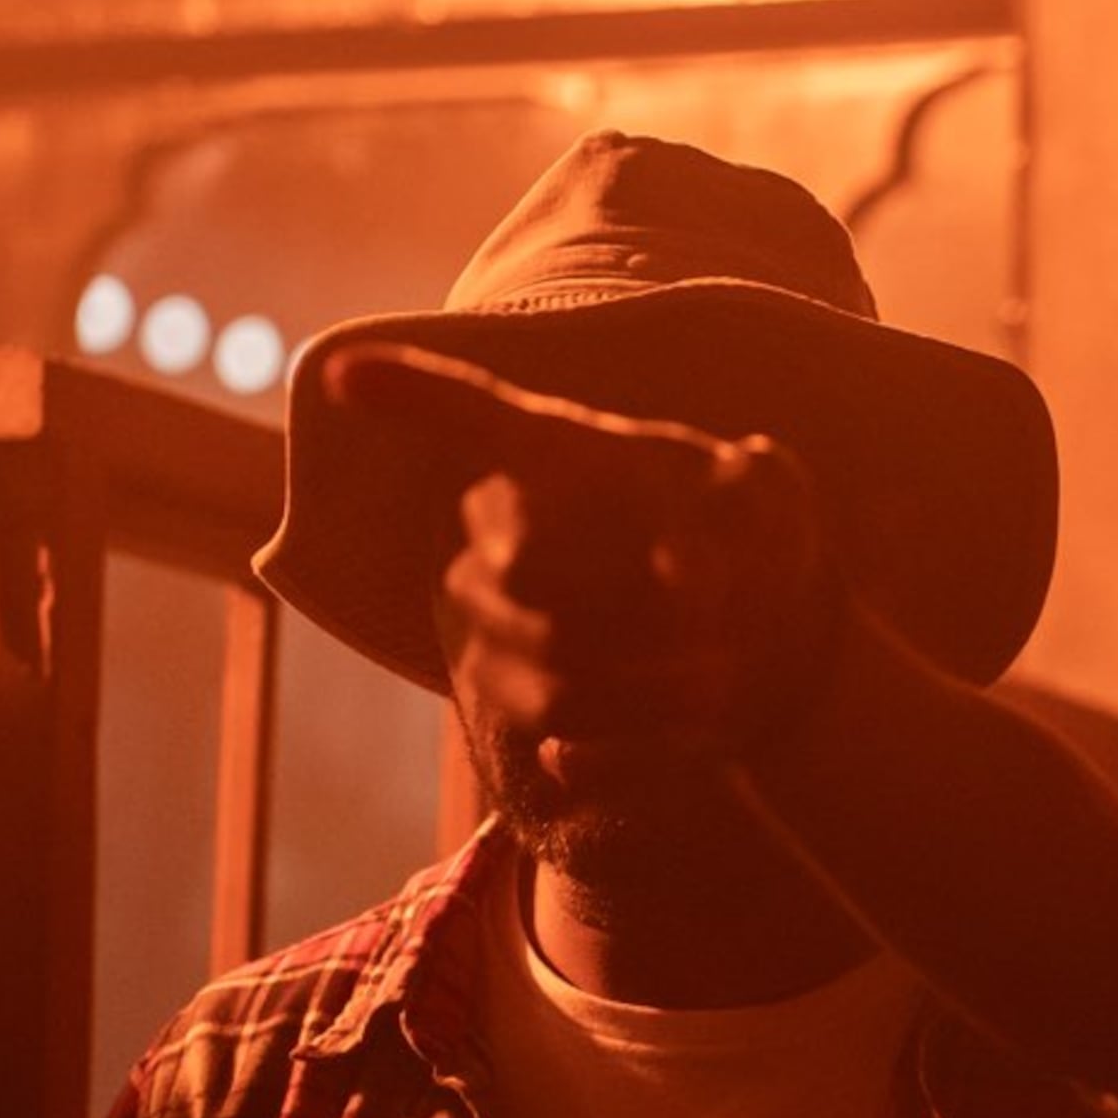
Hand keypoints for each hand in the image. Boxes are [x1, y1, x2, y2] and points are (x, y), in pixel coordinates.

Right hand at [436, 417, 838, 754]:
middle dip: (641, 597)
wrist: (763, 646)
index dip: (412, 394)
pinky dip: (654, 742)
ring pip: (555, 672)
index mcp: (554, 460)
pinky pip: (571, 742)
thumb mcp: (776, 496)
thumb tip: (690, 582)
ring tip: (726, 669)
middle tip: (731, 606)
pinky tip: (697, 719)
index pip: (476, 414)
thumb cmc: (754, 541)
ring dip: (661, 681)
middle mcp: (501, 540)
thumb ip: (752, 497)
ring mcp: (495, 629)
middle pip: (527, 567)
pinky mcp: (516, 711)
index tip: (341, 375)